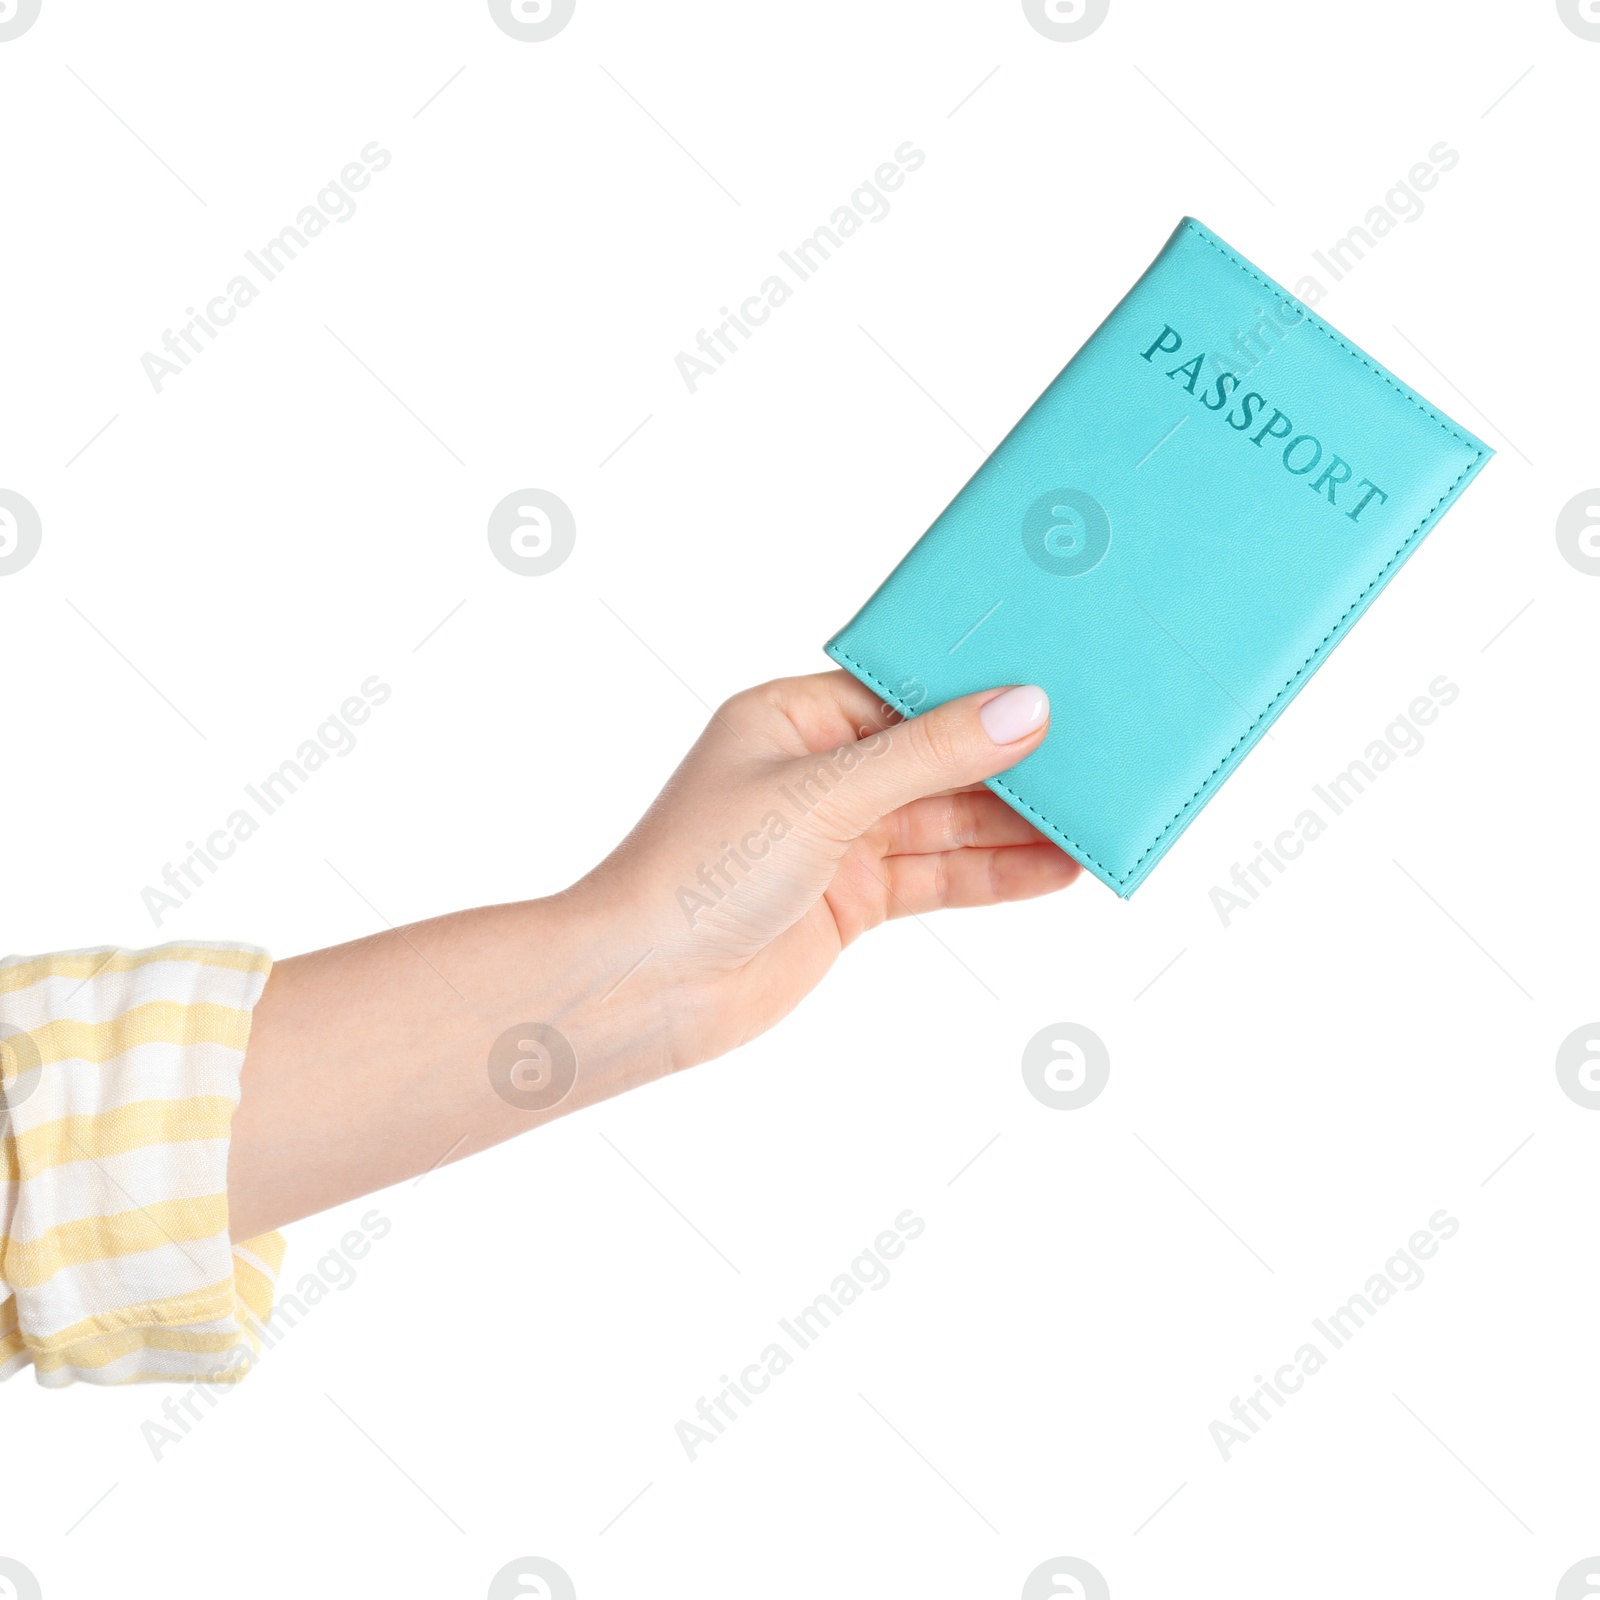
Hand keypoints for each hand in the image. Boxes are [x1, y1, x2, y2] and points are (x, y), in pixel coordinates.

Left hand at [233, 672, 1078, 1235]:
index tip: (1058, 681)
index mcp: (795, 716)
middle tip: (1100, 750)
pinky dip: (994, 875)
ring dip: (1016, 824)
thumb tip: (1024, 709)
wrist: (644, 988)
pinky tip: (1055, 870)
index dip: (980, 689)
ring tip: (1096, 815)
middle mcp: (820, 771)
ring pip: (946, 821)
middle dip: (1011, 761)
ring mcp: (838, 838)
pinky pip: (938, 878)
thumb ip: (928, 756)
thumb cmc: (698, 872)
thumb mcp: (822, 796)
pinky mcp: (852, 900)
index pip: (908, 690)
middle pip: (937, 756)